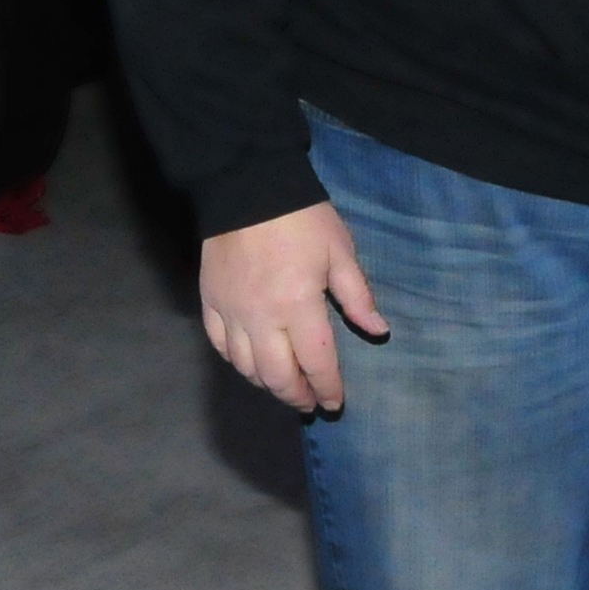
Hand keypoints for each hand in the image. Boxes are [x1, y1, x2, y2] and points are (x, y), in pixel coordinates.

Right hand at [199, 201, 389, 412]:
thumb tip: (378, 330)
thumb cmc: (302, 218)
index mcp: (298, 306)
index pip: (316, 362)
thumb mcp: (340, 251)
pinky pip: (220, 346)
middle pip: (277, 375)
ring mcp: (231, 313)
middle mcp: (262, 318)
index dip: (327, 388)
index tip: (335, 404)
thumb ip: (357, 295)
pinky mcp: (210, 303)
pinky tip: (250, 365)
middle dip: (297, 395)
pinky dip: (237, 363)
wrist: (247, 186)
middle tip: (309, 403)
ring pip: (246, 367)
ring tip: (284, 386)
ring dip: (267, 384)